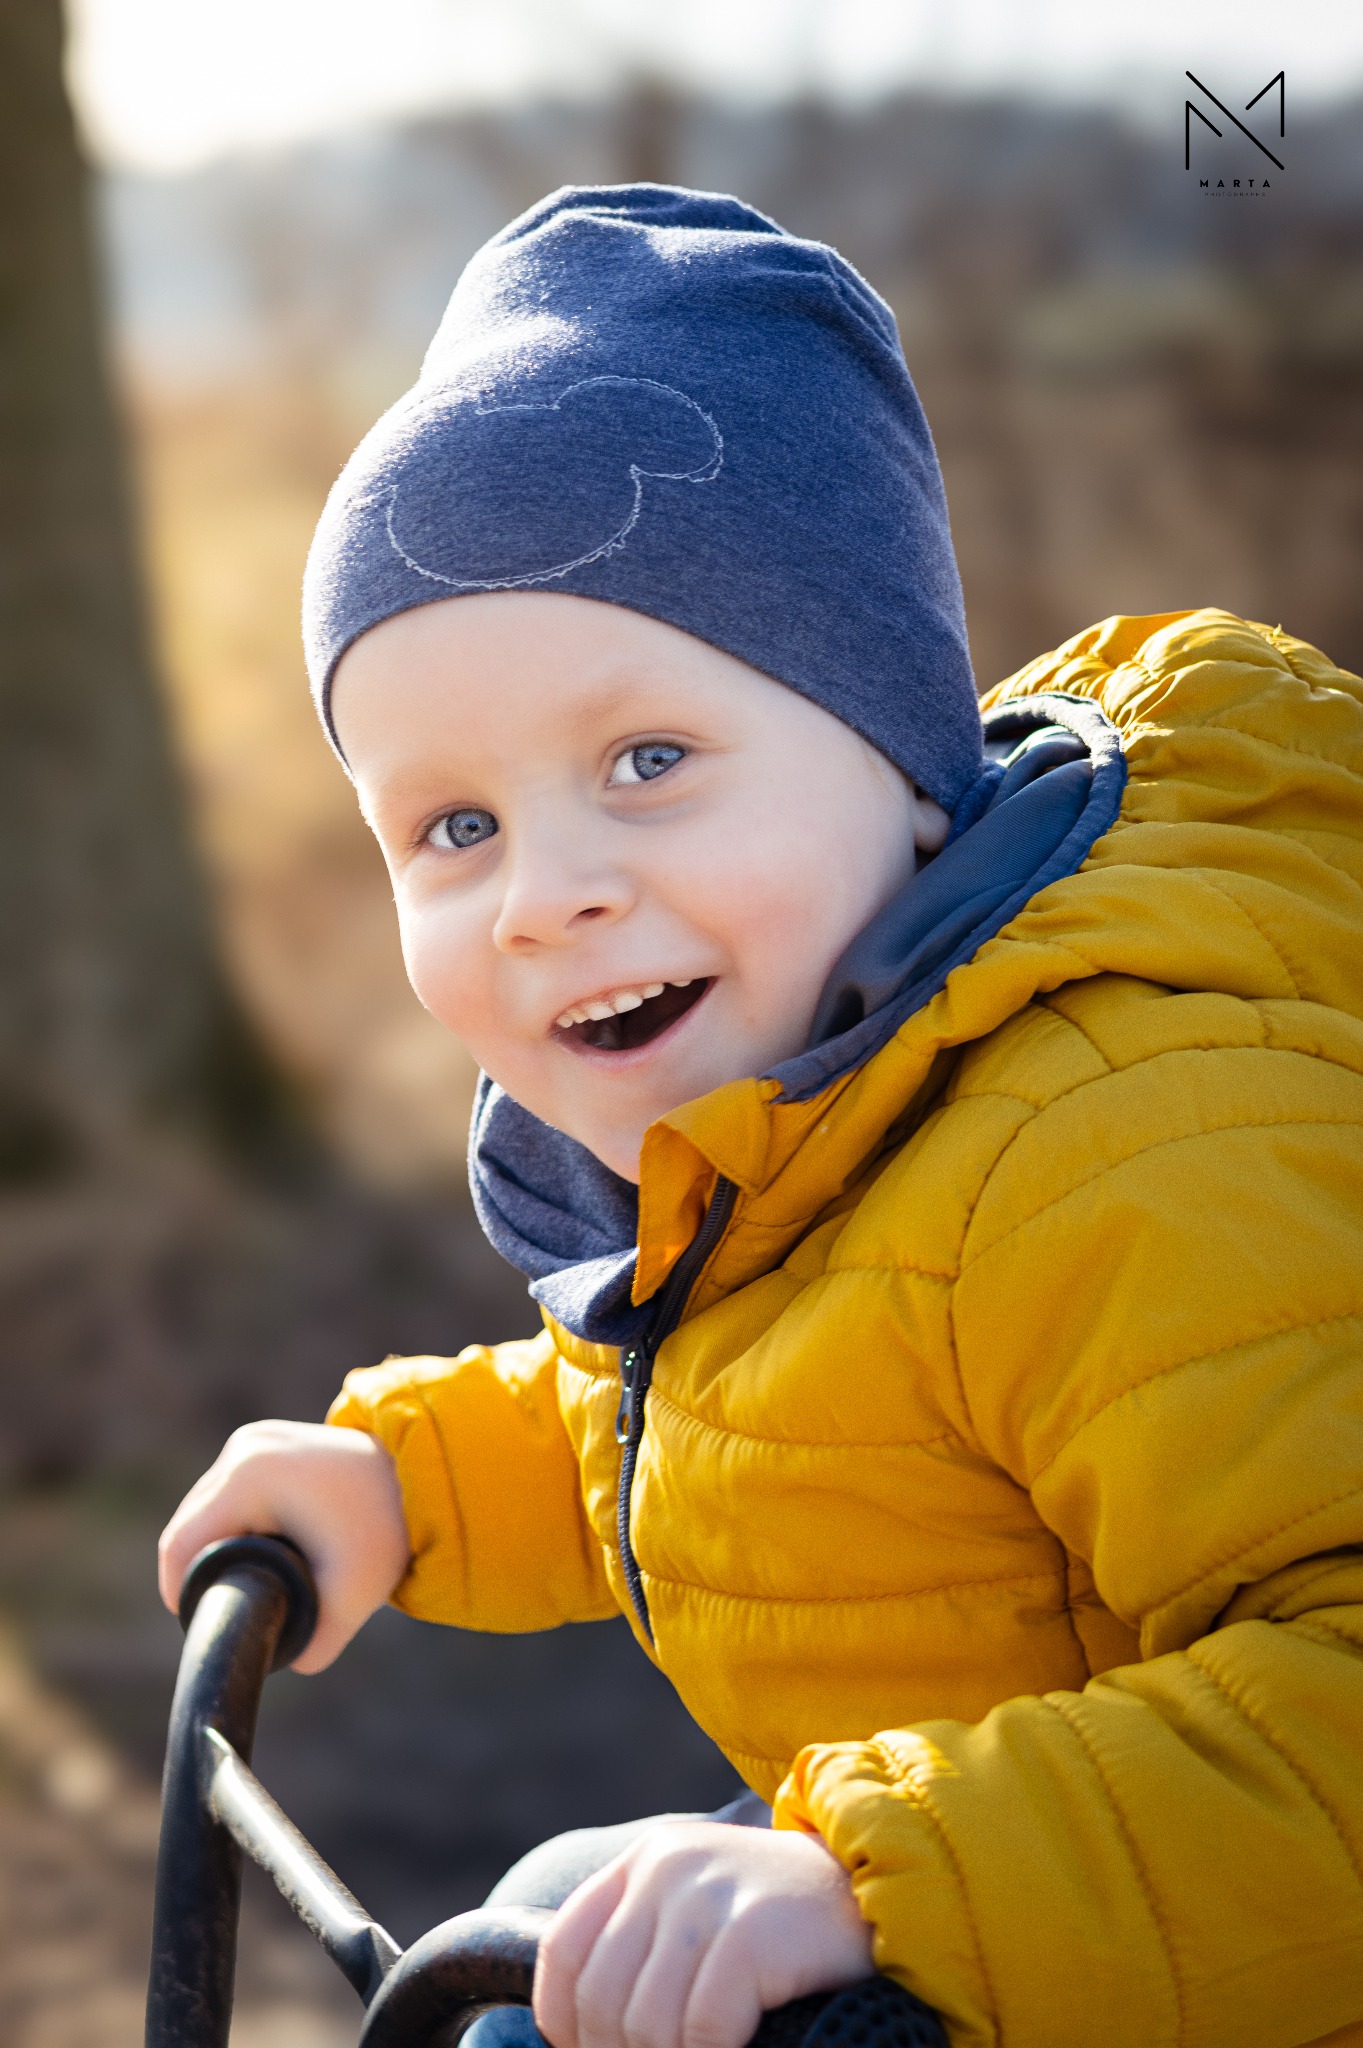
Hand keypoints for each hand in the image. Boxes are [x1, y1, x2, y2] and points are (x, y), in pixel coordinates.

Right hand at [157, 1420, 409, 1672]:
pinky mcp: (266, 1440)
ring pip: (204, 1506)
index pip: (182, 1544)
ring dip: (212, 1544)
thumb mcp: (352, 1594)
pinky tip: (250, 1549)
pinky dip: (231, 1520)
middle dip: (197, 1571)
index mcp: (251, 1478)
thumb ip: (315, 1642)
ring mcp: (254, 1439)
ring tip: (236, 1584)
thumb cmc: (387, 1528)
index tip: (201, 1624)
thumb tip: (289, 1663)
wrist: (424, 1472)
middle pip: (188, 1525)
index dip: (180, 1591)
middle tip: (221, 1612)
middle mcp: (245, 1449)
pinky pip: (226, 1490)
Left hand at [533, 1821, 873, 2047]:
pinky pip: (704, 2028)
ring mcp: (711, 1894)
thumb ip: (647, 1953)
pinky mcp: (753, 1931)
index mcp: (646, 1861)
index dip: (564, 2023)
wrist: (880, 1899)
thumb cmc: (786, 1931)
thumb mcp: (703, 1918)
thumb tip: (585, 2040)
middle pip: (601, 1996)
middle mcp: (668, 1866)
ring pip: (647, 2022)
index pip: (564, 1951)